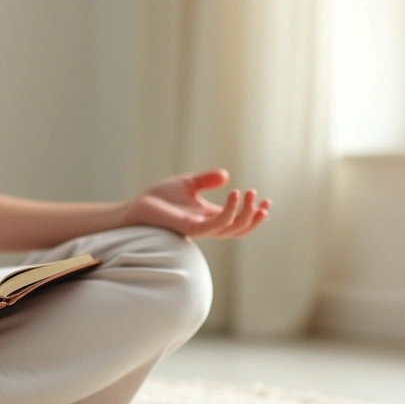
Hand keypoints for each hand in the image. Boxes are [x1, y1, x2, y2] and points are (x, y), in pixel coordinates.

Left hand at [122, 168, 269, 238]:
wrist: (138, 207)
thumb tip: (226, 175)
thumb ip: (207, 180)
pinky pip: (216, 225)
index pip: (238, 222)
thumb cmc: (160, 198)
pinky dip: (228, 212)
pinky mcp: (190, 228)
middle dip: (254, 216)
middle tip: (259, 197)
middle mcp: (208, 226)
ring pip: (231, 229)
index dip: (255, 214)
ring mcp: (200, 229)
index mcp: (210, 217)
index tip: (267, 201)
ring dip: (244, 213)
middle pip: (239, 229)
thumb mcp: (188, 184)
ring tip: (247, 193)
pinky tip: (233, 194)